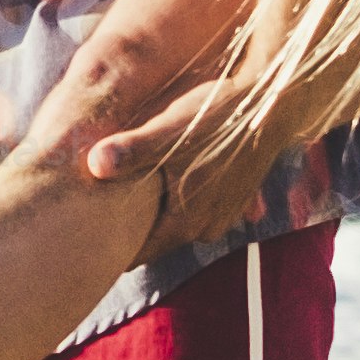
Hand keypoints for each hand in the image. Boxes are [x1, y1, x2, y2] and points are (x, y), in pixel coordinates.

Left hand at [75, 88, 285, 244]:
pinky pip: (202, 212)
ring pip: (180, 226)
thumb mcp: (168, 130)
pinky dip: (187, 204)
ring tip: (132, 203)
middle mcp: (207, 227)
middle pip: (158, 242)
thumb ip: (130, 150)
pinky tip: (174, 186)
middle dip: (133, 234)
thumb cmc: (218, 117)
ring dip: (161, 217)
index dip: (112, 249)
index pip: (138, 254)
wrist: (272, 105)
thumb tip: (94, 164)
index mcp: (186, 221)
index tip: (87, 244)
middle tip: (98, 226)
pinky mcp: (236, 201)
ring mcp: (225, 216)